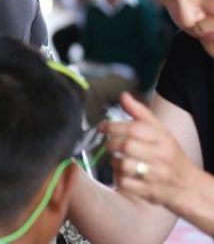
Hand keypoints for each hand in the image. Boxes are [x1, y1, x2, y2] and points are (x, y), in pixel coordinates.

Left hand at [99, 92, 198, 207]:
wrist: (187, 185)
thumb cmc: (168, 154)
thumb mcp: (160, 131)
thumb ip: (140, 113)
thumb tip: (123, 96)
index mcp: (163, 138)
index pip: (135, 128)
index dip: (113, 126)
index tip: (102, 127)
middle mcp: (161, 155)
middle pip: (127, 146)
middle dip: (111, 144)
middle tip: (109, 146)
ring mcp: (155, 175)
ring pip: (123, 165)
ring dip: (114, 163)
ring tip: (118, 161)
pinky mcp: (149, 191)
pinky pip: (124, 183)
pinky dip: (118, 179)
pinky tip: (123, 175)